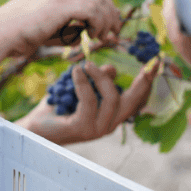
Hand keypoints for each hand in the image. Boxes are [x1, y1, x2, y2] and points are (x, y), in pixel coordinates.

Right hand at [0, 0, 121, 58]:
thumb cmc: (17, 38)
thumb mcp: (47, 31)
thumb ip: (69, 29)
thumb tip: (89, 33)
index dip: (103, 7)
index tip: (108, 26)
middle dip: (110, 12)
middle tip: (114, 32)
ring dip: (106, 20)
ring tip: (103, 37)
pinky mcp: (60, 4)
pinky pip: (92, 9)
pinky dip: (98, 23)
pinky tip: (93, 36)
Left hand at [18, 60, 160, 144]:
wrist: (35, 127)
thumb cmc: (58, 107)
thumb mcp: (81, 88)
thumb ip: (98, 80)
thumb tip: (112, 69)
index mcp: (112, 115)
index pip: (136, 98)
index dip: (147, 81)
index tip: (156, 62)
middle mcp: (109, 124)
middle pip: (132, 100)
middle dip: (141, 80)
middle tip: (145, 60)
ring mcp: (97, 130)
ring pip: (111, 98)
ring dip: (99, 76)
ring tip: (85, 64)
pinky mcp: (83, 129)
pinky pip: (89, 101)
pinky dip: (83, 83)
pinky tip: (75, 72)